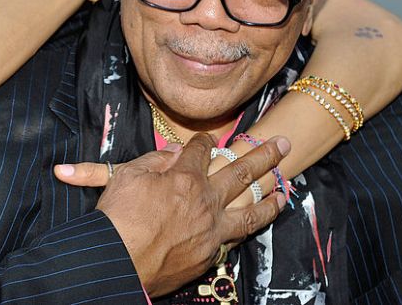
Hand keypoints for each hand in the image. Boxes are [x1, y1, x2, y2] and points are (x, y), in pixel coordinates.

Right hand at [94, 134, 288, 295]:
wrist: (118, 263)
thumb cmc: (117, 219)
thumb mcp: (127, 176)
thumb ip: (155, 160)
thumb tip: (176, 152)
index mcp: (184, 178)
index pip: (201, 150)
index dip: (205, 140)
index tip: (209, 137)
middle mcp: (206, 201)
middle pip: (241, 172)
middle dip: (264, 155)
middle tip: (283, 144)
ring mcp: (212, 230)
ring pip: (252, 210)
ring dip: (271, 196)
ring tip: (285, 185)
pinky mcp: (211, 255)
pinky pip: (237, 238)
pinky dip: (251, 228)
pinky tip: (256, 223)